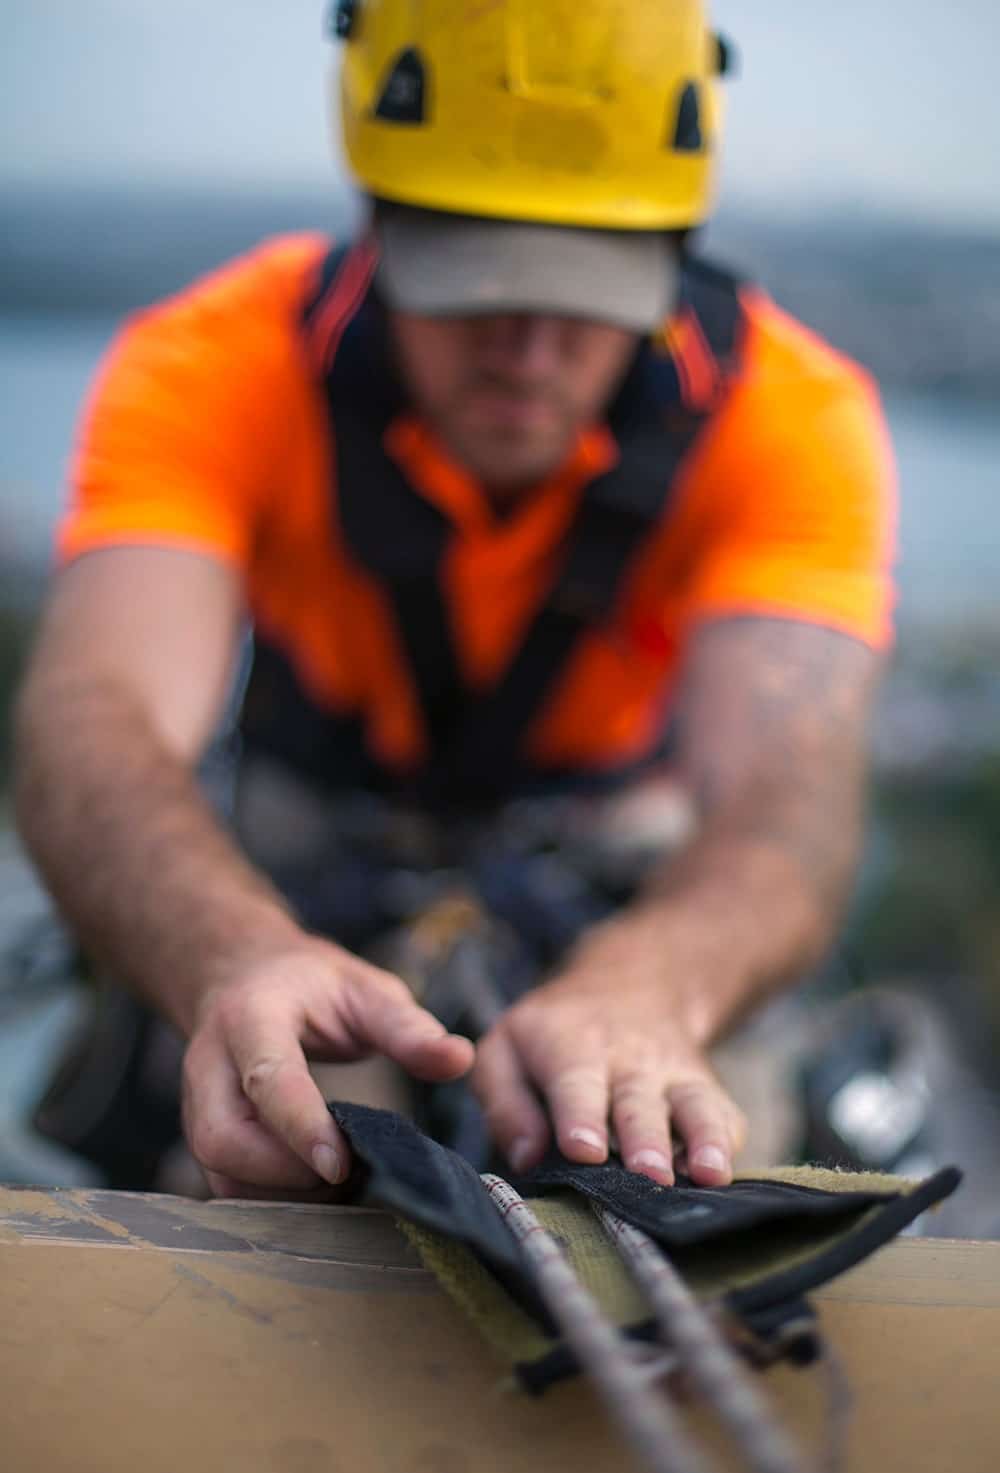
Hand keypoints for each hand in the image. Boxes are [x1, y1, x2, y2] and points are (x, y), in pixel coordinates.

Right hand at [182, 935, 473, 1197]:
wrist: (244, 975)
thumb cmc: (309, 984)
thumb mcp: (364, 989)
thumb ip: (408, 1028)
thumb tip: (460, 1059)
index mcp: (252, 1015)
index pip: (268, 1078)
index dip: (301, 1126)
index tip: (341, 1165)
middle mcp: (210, 1060)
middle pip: (221, 1137)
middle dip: (281, 1172)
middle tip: (343, 1176)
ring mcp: (196, 1099)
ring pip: (216, 1167)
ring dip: (275, 1191)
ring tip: (336, 1185)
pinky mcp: (201, 1128)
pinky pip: (222, 1178)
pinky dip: (266, 1195)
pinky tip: (312, 1188)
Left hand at [471, 914, 746, 1186]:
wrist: (630, 984)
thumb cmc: (552, 1033)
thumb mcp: (506, 1048)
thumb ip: (505, 1102)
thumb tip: (526, 1157)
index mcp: (572, 1048)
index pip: (576, 1084)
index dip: (580, 1117)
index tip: (583, 1150)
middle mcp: (629, 1061)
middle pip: (639, 1103)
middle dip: (645, 1140)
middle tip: (649, 1175)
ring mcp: (674, 1074)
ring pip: (695, 1105)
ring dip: (704, 1139)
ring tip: (710, 1175)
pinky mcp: (706, 1088)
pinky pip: (726, 1114)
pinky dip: (727, 1143)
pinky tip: (722, 1174)